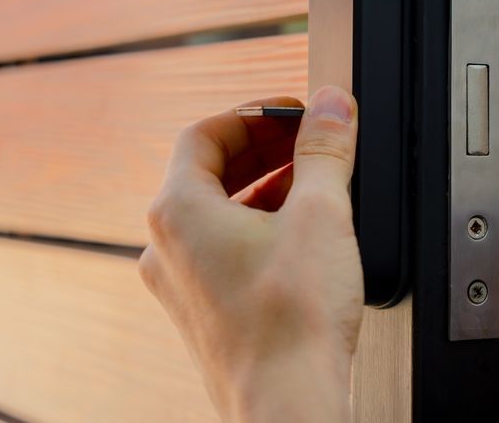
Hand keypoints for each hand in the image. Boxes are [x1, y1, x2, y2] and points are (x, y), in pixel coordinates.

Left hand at [138, 86, 362, 422]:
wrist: (287, 405)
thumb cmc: (291, 323)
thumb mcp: (320, 213)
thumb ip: (325, 148)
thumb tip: (331, 104)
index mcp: (179, 211)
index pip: (206, 134)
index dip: (254, 114)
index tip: (293, 113)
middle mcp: (167, 247)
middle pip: (209, 172)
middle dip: (262, 149)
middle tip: (306, 141)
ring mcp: (181, 283)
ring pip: (216, 212)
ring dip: (262, 187)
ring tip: (310, 184)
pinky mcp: (203, 311)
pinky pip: (221, 249)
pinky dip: (257, 227)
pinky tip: (299, 235)